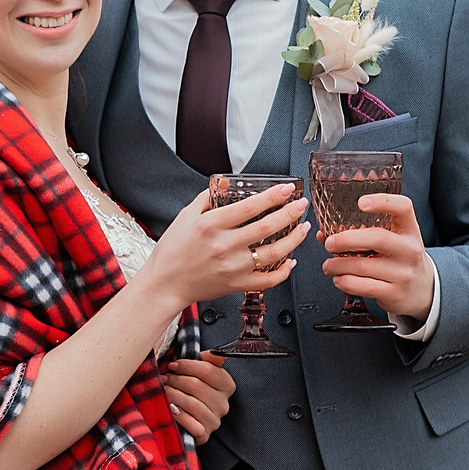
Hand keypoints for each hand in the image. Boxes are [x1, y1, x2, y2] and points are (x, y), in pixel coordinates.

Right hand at [145, 183, 311, 305]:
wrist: (165, 284)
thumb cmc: (172, 253)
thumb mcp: (184, 217)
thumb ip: (206, 199)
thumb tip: (225, 185)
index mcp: (211, 225)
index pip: (250, 207)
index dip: (273, 196)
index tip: (287, 190)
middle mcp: (224, 246)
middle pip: (267, 227)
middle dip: (290, 213)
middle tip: (301, 205)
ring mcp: (232, 267)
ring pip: (274, 253)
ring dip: (294, 240)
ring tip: (303, 229)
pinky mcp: (236, 284)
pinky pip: (268, 279)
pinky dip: (283, 271)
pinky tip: (290, 260)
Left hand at [159, 354, 234, 441]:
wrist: (187, 422)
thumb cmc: (191, 393)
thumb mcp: (200, 374)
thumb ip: (207, 361)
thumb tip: (212, 354)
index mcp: (226, 386)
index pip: (209, 370)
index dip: (187, 365)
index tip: (173, 365)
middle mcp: (223, 404)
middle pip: (196, 386)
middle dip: (176, 380)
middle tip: (164, 378)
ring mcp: (214, 421)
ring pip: (192, 404)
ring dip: (173, 395)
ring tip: (163, 390)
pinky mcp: (204, 435)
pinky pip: (190, 423)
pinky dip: (177, 415)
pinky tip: (169, 408)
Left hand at [320, 191, 435, 319]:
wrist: (422, 290)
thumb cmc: (400, 259)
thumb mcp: (394, 241)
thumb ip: (366, 232)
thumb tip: (325, 234)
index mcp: (410, 230)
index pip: (403, 207)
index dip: (382, 201)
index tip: (361, 202)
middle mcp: (410, 250)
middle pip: (377, 238)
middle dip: (346, 239)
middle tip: (329, 243)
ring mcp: (404, 273)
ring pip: (363, 266)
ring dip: (338, 265)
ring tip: (328, 265)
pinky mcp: (394, 292)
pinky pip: (363, 286)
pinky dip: (344, 282)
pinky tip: (339, 279)